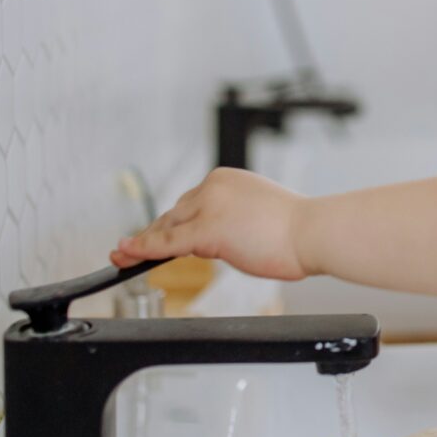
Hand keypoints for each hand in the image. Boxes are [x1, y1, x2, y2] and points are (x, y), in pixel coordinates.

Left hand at [110, 167, 310, 280]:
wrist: (314, 232)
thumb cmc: (301, 230)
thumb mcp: (261, 216)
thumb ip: (235, 221)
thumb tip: (220, 239)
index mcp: (228, 180)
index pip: (192, 203)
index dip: (173, 223)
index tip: (158, 234)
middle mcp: (214, 187)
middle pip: (175, 214)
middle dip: (153, 234)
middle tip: (130, 250)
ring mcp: (208, 206)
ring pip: (167, 228)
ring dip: (143, 243)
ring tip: (122, 256)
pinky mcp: (206, 230)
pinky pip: (167, 243)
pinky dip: (142, 249)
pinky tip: (126, 254)